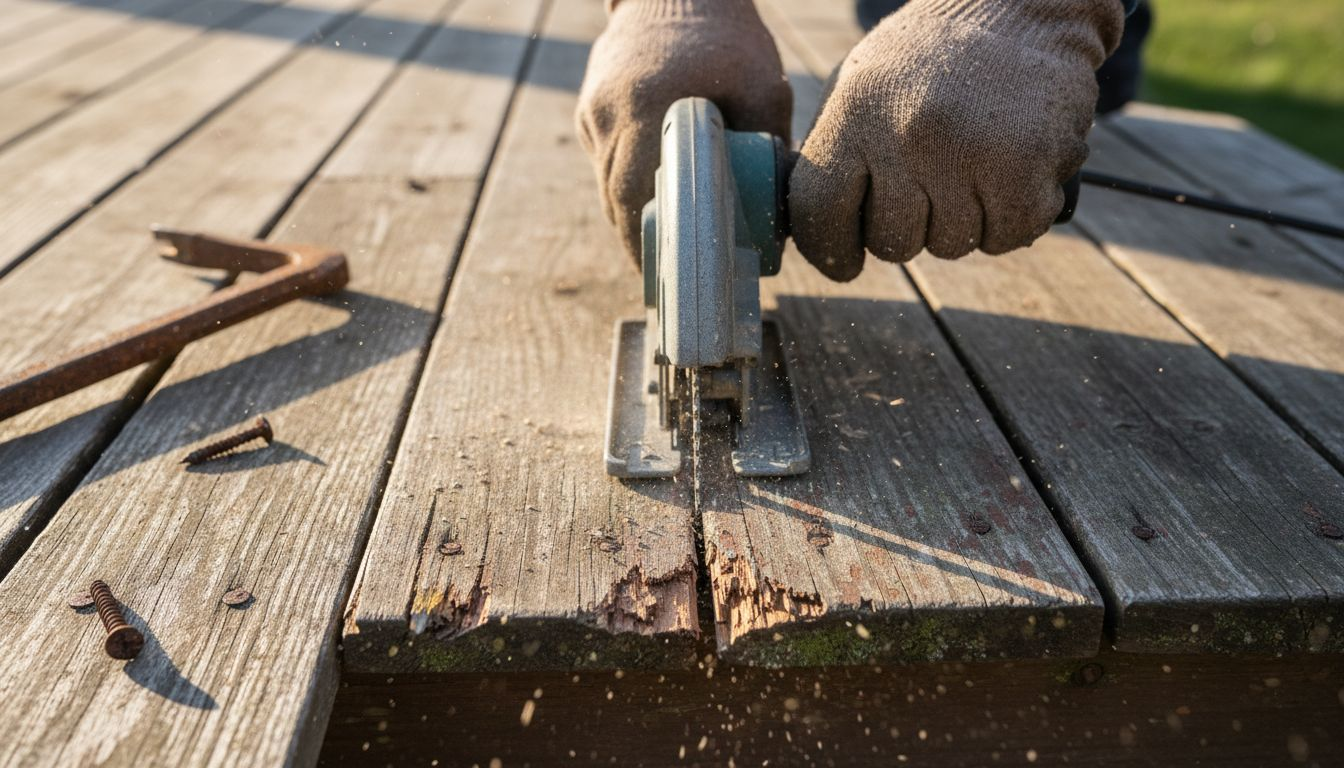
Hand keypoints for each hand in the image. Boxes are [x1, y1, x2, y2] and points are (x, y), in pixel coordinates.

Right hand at [576, 0, 791, 263]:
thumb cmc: (729, 36)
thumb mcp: (764, 87)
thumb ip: (768, 149)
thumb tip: (777, 218)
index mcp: (647, 107)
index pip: (636, 197)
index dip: (645, 244)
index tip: (664, 276)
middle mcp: (608, 112)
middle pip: (615, 199)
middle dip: (638, 241)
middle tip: (667, 276)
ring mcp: (591, 110)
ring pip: (606, 185)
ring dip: (632, 217)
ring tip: (661, 251)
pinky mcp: (588, 107)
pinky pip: (605, 162)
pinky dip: (627, 186)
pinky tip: (654, 203)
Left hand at [789, 0, 1123, 279]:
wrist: (1025, 8)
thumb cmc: (936, 55)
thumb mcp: (863, 83)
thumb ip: (836, 152)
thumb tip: (815, 227)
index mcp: (855, 111)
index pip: (819, 211)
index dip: (829, 249)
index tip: (845, 262)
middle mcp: (905, 135)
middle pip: (891, 242)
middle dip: (911, 226)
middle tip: (932, 182)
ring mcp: (966, 154)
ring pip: (950, 245)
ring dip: (964, 220)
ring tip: (974, 161)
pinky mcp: (1024, 169)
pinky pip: (1006, 238)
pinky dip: (1012, 219)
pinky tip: (1011, 171)